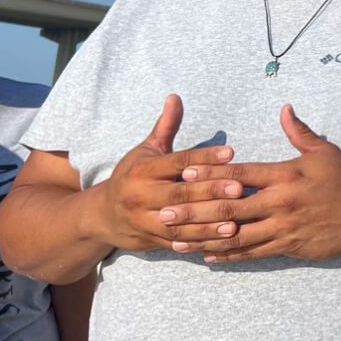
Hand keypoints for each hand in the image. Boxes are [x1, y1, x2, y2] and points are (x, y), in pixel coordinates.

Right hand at [93, 95, 238, 251]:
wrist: (101, 216)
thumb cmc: (131, 176)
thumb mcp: (146, 151)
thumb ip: (165, 127)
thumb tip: (175, 97)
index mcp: (143, 170)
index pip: (178, 161)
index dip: (204, 157)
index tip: (231, 152)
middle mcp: (141, 195)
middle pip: (180, 193)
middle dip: (210, 192)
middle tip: (240, 188)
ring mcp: (145, 221)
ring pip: (180, 223)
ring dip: (208, 223)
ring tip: (236, 220)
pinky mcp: (151, 240)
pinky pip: (179, 243)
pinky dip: (201, 242)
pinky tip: (223, 240)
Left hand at [160, 105, 340, 262]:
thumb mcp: (324, 152)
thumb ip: (299, 132)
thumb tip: (284, 109)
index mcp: (285, 175)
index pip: (240, 174)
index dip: (210, 173)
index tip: (183, 172)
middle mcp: (280, 202)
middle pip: (229, 208)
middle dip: (194, 211)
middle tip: (164, 213)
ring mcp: (283, 227)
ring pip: (236, 235)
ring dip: (203, 238)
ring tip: (176, 240)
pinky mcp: (288, 246)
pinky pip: (252, 253)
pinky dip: (228, 255)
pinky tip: (207, 256)